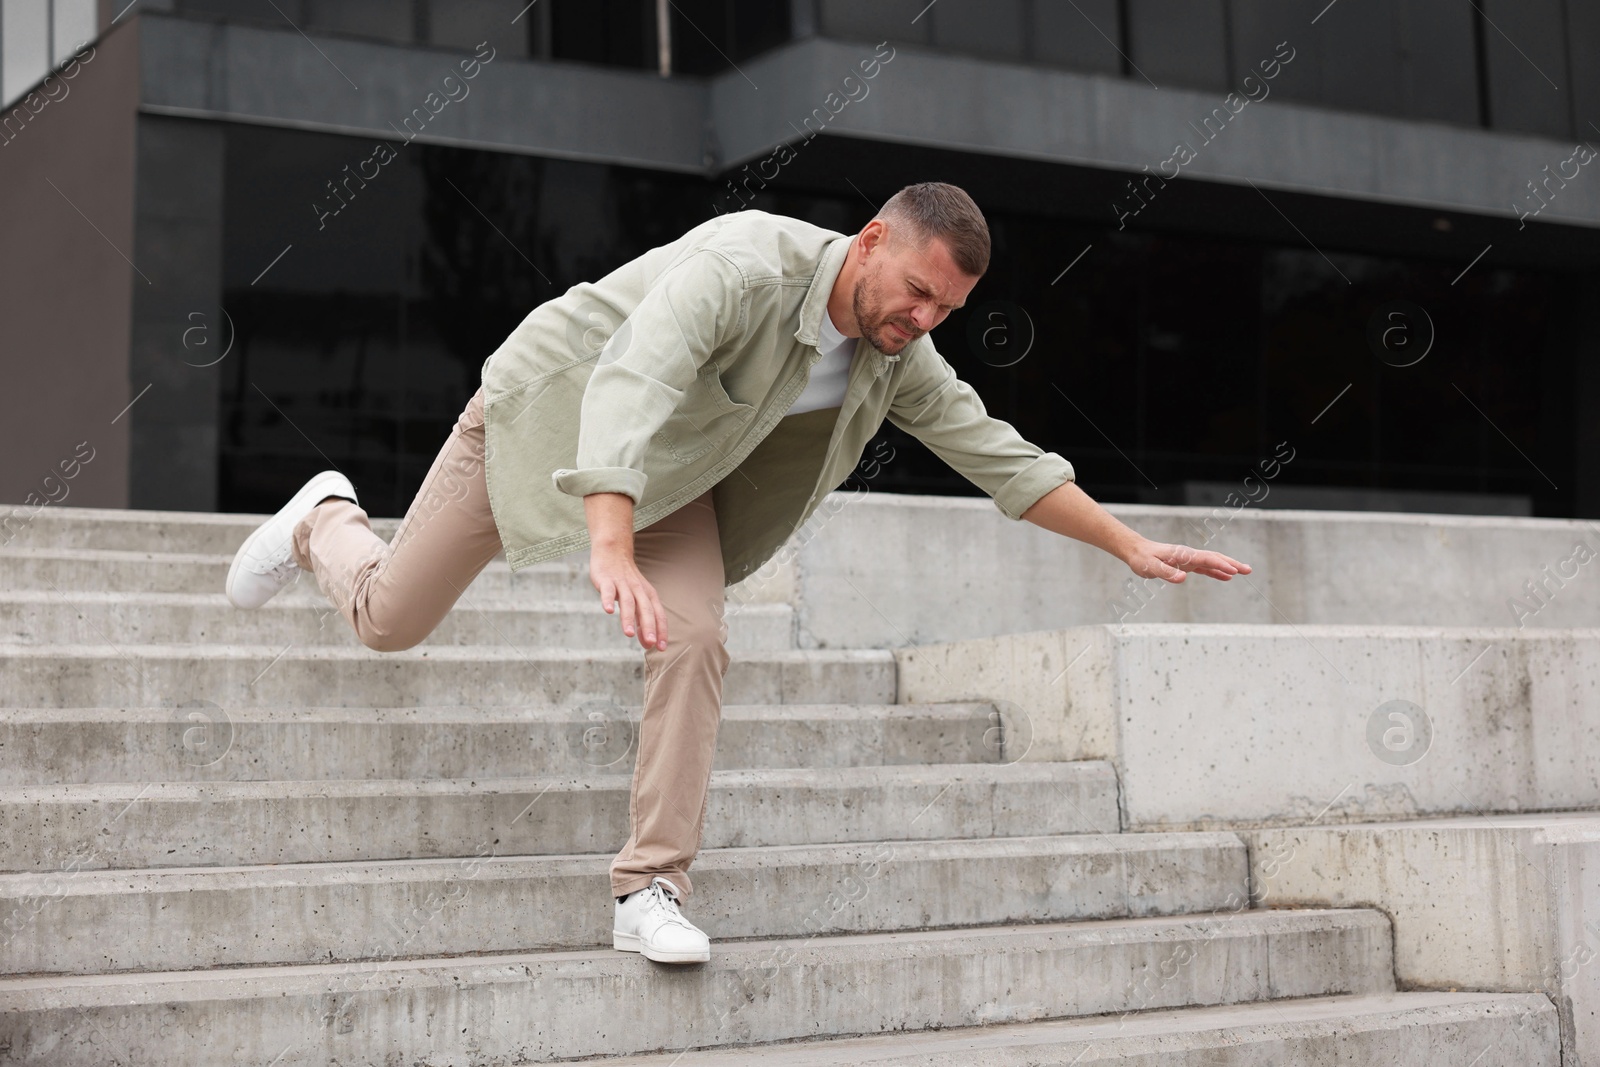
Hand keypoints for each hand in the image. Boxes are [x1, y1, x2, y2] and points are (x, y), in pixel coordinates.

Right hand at [589, 546, 667, 650]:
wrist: (613, 551)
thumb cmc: (626, 580)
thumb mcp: (637, 598)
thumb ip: (642, 621)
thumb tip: (649, 644)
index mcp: (648, 595)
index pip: (658, 614)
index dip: (660, 630)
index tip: (662, 647)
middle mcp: (638, 590)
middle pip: (645, 609)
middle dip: (648, 626)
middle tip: (650, 643)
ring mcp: (622, 584)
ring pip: (628, 602)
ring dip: (628, 618)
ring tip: (629, 633)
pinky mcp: (607, 580)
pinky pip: (608, 591)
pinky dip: (608, 600)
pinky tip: (609, 610)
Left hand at [1123, 538, 1250, 582]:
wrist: (1137, 551)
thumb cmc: (1143, 559)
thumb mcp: (1151, 568)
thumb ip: (1166, 573)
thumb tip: (1184, 579)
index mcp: (1183, 554)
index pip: (1206, 559)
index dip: (1220, 565)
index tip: (1234, 572)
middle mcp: (1189, 555)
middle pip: (1215, 558)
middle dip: (1232, 564)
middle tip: (1248, 570)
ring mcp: (1189, 559)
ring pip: (1213, 562)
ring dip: (1228, 567)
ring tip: (1244, 572)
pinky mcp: (1187, 564)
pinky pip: (1206, 567)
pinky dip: (1217, 572)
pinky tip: (1226, 577)